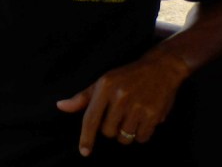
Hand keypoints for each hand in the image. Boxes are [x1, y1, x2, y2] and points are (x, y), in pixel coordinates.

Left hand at [55, 51, 189, 155]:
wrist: (160, 69)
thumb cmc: (126, 77)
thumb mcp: (102, 82)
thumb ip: (82, 98)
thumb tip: (61, 106)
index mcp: (104, 87)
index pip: (90, 118)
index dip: (86, 137)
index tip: (84, 152)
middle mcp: (120, 97)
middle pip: (107, 132)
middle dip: (111, 129)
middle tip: (118, 116)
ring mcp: (138, 106)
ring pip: (124, 137)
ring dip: (126, 133)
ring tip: (131, 117)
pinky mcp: (154, 114)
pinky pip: (141, 138)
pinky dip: (141, 134)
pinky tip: (143, 120)